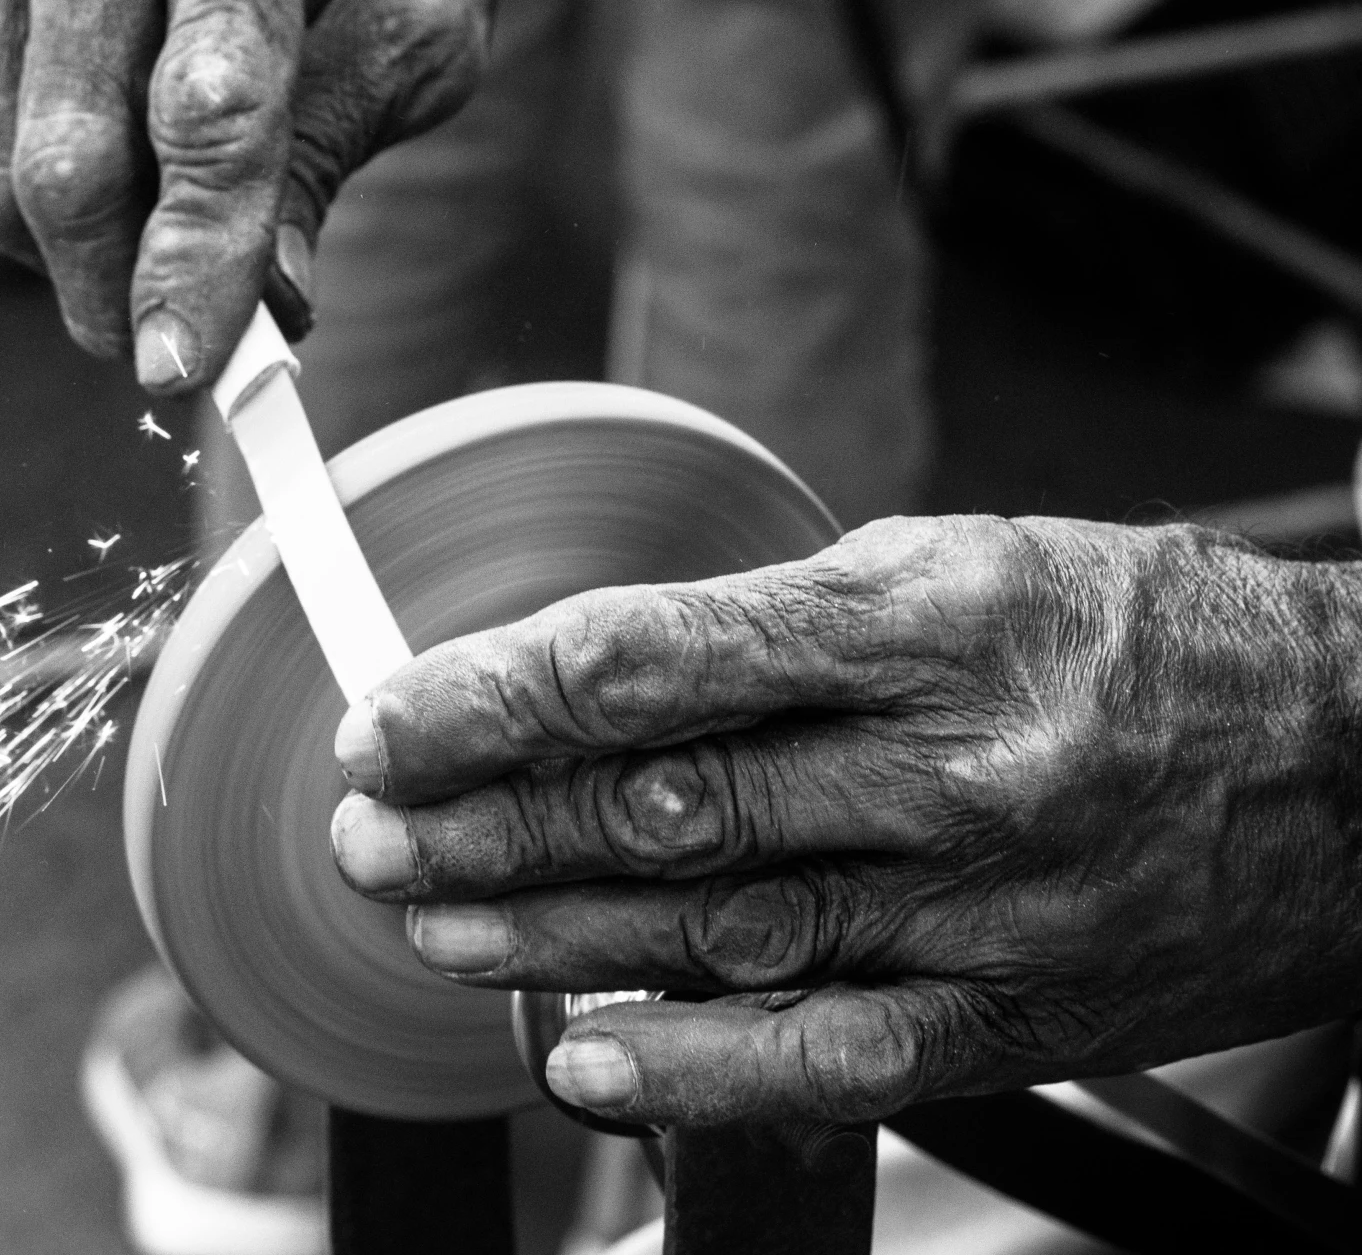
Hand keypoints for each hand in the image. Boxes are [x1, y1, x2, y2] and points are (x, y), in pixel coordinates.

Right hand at [0, 0, 503, 391]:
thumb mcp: (417, 48)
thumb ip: (329, 160)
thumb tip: (256, 314)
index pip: (207, 100)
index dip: (197, 252)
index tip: (184, 370)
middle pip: (69, 156)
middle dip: (120, 290)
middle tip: (178, 346)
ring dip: (68, 256)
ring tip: (155, 225)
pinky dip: (6, 204)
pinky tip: (93, 160)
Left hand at [327, 515, 1361, 1126]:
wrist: (1353, 762)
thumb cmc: (1139, 637)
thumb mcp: (964, 564)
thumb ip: (787, 623)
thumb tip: (596, 675)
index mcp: (921, 619)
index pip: (652, 659)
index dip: (494, 694)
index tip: (394, 714)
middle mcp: (944, 763)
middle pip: (661, 801)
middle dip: (485, 819)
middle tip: (366, 830)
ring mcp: (979, 900)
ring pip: (717, 925)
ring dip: (545, 931)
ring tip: (427, 923)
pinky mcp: (1011, 1011)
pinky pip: (830, 1053)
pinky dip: (692, 1063)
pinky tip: (578, 1055)